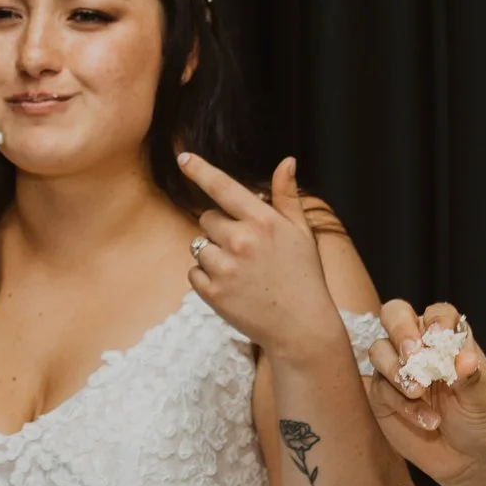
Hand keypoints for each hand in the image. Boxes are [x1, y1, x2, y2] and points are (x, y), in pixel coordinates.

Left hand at [177, 154, 346, 361]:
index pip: (224, 187)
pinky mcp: (213, 293)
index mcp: (263, 221)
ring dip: (212, 254)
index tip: (182, 157)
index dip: (200, 170)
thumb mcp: (301, 233)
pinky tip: (232, 287)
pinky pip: (194, 272)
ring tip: (240, 271)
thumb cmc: (303, 277)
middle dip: (219, 228)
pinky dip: (206, 277)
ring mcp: (225, 268)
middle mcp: (242, 240)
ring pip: (198, 246)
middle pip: (207, 218)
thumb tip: (287, 161)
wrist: (301, 327)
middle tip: (244, 248)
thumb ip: (287, 196)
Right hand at [363, 299, 485, 485]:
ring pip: (379, 350)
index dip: (436, 321)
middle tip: (413, 356)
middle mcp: (419, 346)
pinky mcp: (382, 395)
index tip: (439, 337)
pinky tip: (426, 420)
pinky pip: (380, 389)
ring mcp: (396, 368)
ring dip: (396, 369)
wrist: (468, 458)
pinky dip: (401, 403)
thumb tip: (464, 359)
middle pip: (394, 316)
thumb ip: (472, 378)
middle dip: (401, 332)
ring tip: (418, 392)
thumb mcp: (484, 399)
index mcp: (447, 338)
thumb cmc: (481, 420)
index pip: (437, 314)